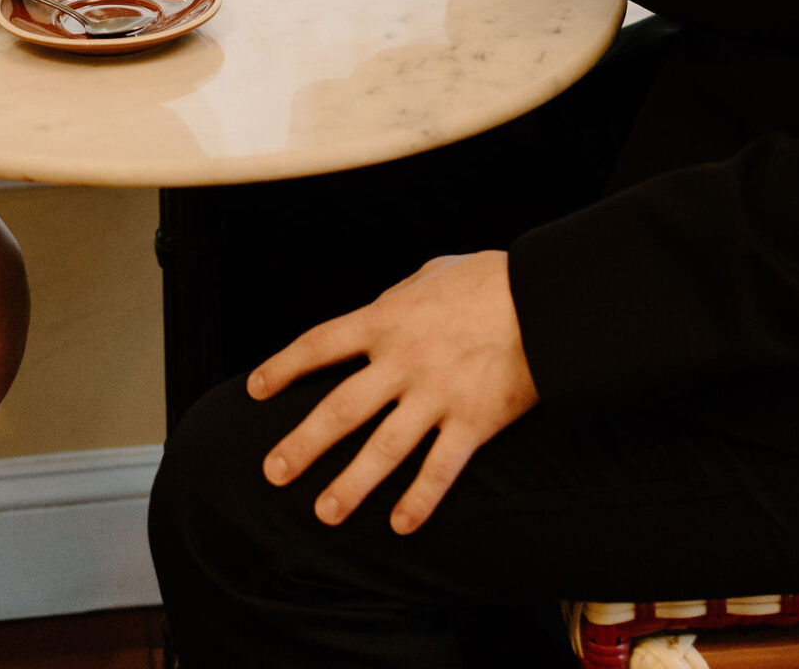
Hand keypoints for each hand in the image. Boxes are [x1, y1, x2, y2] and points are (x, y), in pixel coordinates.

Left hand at [251, 252, 537, 534]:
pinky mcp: (472, 423)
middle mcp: (401, 361)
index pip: (319, 345)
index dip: (283, 367)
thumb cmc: (488, 279)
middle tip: (272, 473)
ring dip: (350, 485)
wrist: (543, 298)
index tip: (255, 390)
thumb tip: (382, 307)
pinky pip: (439, 470)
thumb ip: (399, 295)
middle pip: (338, 409)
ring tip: (323, 513)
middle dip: (301, 444)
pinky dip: (420, 500)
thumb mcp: (432, 274)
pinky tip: (401, 526)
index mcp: (386, 318)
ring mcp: (435, 395)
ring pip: (382, 450)